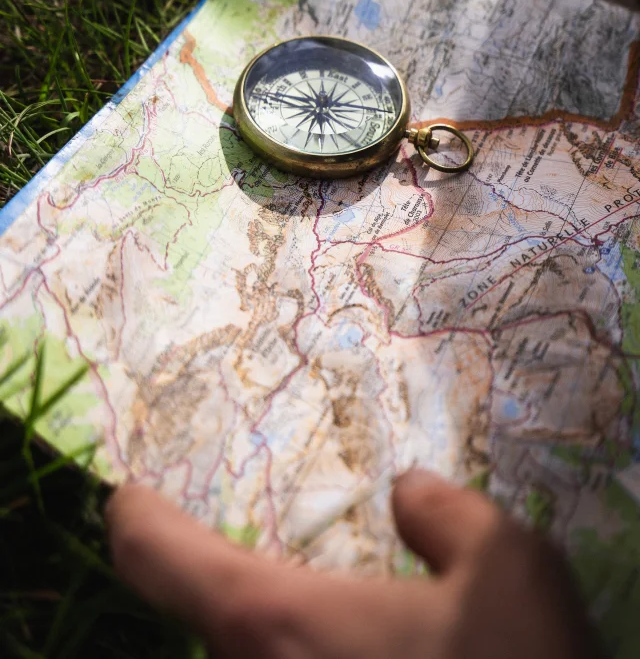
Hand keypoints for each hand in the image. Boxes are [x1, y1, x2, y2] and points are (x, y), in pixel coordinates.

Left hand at [107, 468, 600, 657]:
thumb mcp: (509, 569)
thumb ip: (448, 513)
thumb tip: (408, 494)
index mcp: (274, 622)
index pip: (158, 558)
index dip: (134, 516)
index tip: (130, 493)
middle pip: (211, 621)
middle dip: (240, 583)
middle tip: (288, 550)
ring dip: (278, 639)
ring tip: (345, 617)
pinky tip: (366, 656)